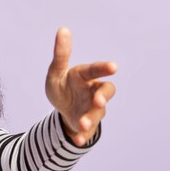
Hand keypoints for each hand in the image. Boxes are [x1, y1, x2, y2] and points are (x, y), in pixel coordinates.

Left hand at [45, 27, 116, 146]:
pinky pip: (87, 132)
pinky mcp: (87, 124)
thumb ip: (61, 54)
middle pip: (105, 92)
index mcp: (84, 76)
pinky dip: (83, 136)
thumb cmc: (62, 86)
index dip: (104, 68)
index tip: (113, 67)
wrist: (62, 109)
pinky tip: (76, 141)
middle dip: (103, 97)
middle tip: (98, 102)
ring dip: (90, 119)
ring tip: (82, 124)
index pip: (95, 70)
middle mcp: (93, 91)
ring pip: (97, 113)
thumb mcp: (56, 72)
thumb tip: (63, 29)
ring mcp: (92, 108)